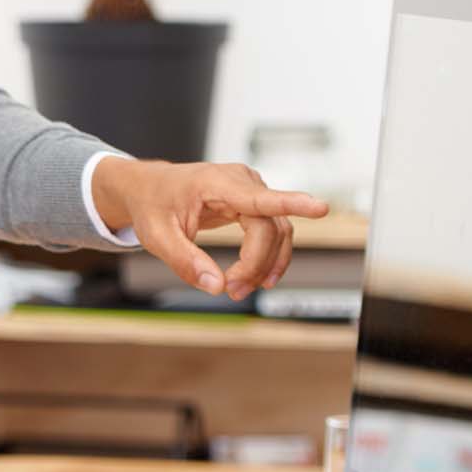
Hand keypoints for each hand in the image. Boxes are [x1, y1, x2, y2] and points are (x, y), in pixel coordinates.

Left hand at [91, 157, 329, 300]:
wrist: (150, 189)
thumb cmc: (153, 206)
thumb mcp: (157, 237)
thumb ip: (185, 261)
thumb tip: (215, 287)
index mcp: (215, 183)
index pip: (260, 198)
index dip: (292, 204)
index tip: (321, 208)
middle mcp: (240, 181)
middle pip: (269, 228)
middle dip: (256, 264)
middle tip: (232, 291)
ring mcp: (250, 189)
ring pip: (277, 232)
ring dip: (265, 264)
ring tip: (239, 288)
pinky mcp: (253, 201)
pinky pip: (273, 231)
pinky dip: (267, 257)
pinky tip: (256, 277)